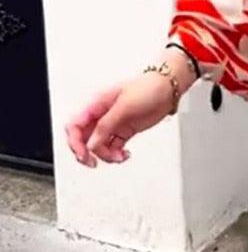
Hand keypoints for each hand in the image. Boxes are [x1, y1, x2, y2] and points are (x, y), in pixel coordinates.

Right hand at [65, 51, 194, 167]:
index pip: (75, 126)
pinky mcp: (124, 130)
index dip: (75, 142)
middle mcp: (102, 115)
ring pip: (98, 145)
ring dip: (106, 155)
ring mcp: (113, 124)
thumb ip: (106, 126)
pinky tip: (124, 154)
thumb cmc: (147, 89)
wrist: (168, 90)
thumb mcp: (124, 106)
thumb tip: (91, 143)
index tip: (84, 154)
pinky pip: (113, 147)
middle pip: (84, 138)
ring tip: (119, 156)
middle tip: (94, 163)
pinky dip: (116, 154)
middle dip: (87, 152)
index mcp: (96, 105)